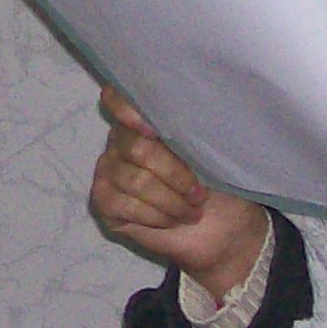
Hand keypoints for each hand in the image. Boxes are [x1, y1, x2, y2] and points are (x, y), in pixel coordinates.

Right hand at [90, 86, 271, 300]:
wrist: (222, 229)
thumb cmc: (217, 185)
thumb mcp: (208, 152)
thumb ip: (185, 130)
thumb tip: (180, 114)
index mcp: (144, 120)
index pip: (116, 98)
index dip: (127, 109)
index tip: (155, 131)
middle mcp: (119, 141)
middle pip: (137, 148)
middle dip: (175, 175)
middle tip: (198, 193)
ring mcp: (107, 171)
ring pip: (136, 181)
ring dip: (171, 201)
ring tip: (191, 211)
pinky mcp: (104, 201)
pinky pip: (127, 205)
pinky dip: (158, 217)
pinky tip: (171, 220)